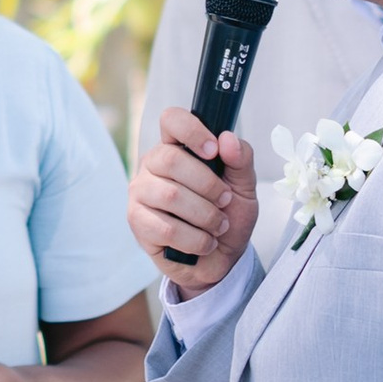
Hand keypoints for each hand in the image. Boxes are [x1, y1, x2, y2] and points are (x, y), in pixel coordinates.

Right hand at [129, 115, 258, 296]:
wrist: (219, 261)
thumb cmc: (227, 217)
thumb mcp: (245, 188)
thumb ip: (241, 160)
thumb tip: (227, 139)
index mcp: (177, 147)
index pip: (171, 120)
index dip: (191, 130)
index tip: (213, 150)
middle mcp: (153, 165)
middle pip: (171, 159)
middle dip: (207, 185)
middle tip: (224, 201)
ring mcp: (141, 193)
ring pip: (170, 196)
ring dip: (205, 216)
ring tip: (217, 226)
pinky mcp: (137, 222)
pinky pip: (166, 228)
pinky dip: (195, 239)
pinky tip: (203, 243)